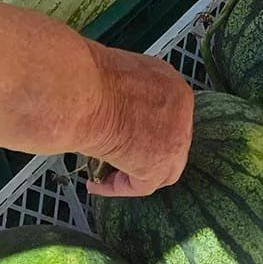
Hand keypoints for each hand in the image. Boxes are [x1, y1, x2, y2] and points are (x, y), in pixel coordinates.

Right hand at [85, 47, 194, 197]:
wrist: (81, 91)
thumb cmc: (86, 78)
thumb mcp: (115, 77)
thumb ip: (126, 95)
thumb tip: (114, 111)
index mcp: (172, 84)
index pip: (168, 116)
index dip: (146, 130)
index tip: (126, 136)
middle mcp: (182, 110)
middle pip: (170, 143)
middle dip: (145, 154)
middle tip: (118, 159)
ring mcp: (175, 139)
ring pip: (162, 169)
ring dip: (133, 173)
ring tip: (104, 174)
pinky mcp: (158, 164)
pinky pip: (140, 186)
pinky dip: (115, 187)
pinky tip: (95, 184)